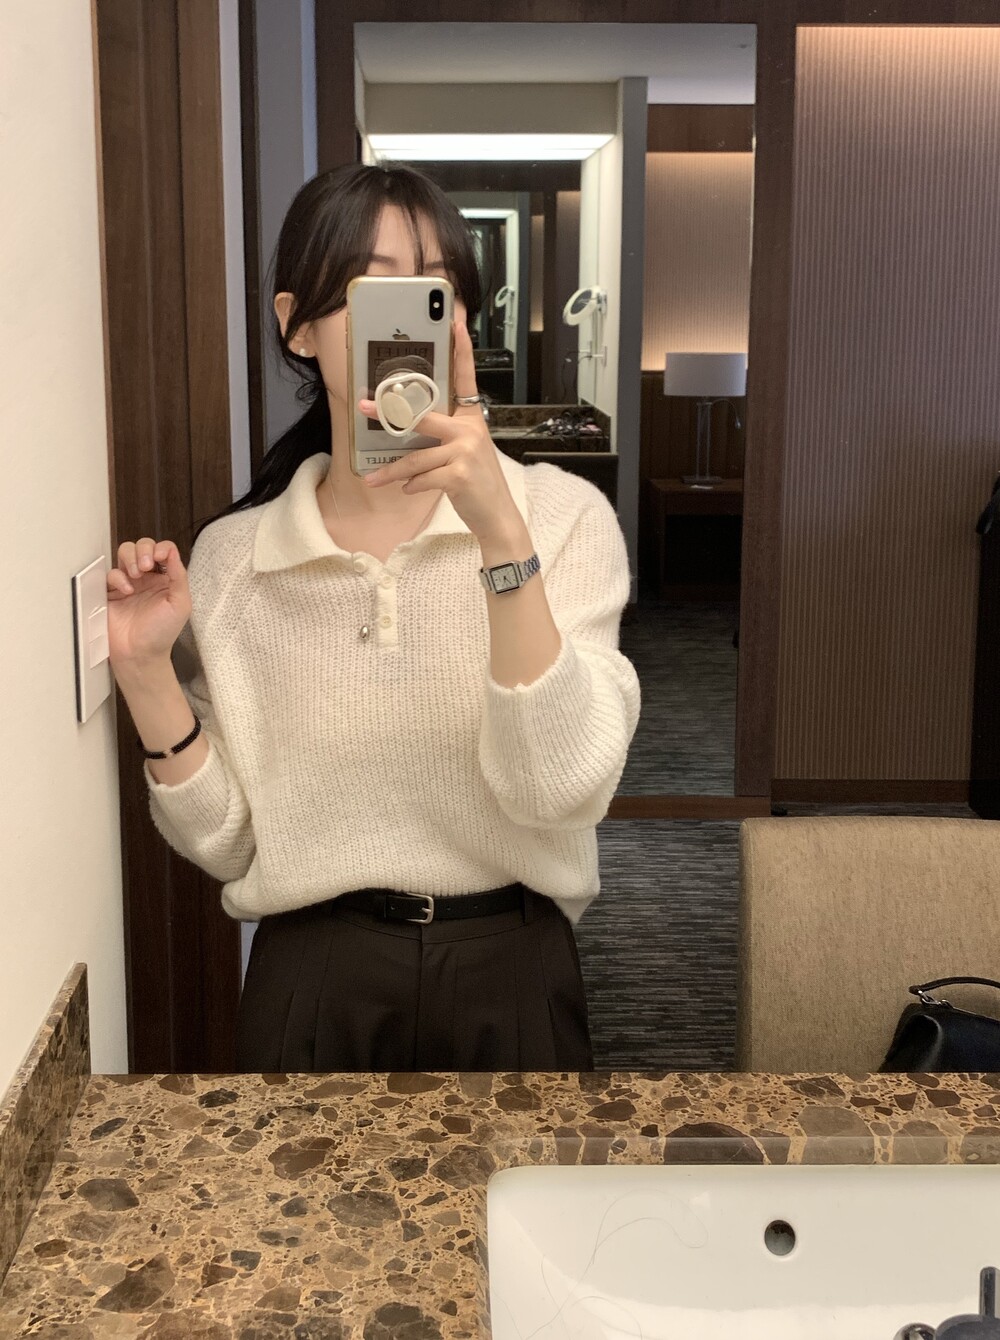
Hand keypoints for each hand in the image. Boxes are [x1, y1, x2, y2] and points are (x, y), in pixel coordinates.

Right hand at [107, 538, 190, 667]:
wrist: (139, 654)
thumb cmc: (162, 633)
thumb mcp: (180, 604)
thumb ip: (178, 576)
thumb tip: (172, 551)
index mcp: (165, 579)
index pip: (163, 551)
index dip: (161, 549)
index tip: (160, 558)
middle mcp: (147, 578)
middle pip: (143, 546)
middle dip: (143, 549)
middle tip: (146, 566)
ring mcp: (128, 583)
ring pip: (124, 553)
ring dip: (130, 557)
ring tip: (136, 574)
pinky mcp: (110, 591)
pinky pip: (110, 573)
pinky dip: (118, 577)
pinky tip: (126, 590)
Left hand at [360, 318, 525, 545]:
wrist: (497, 515)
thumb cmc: (477, 484)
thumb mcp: (465, 454)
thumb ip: (443, 439)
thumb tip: (407, 433)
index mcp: (472, 419)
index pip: (466, 379)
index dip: (462, 351)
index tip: (456, 324)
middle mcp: (469, 430)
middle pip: (423, 417)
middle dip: (391, 413)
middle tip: (364, 407)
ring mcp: (465, 451)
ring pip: (416, 456)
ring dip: (392, 471)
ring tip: (373, 479)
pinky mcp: (459, 474)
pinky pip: (422, 477)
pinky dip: (411, 486)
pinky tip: (406, 490)